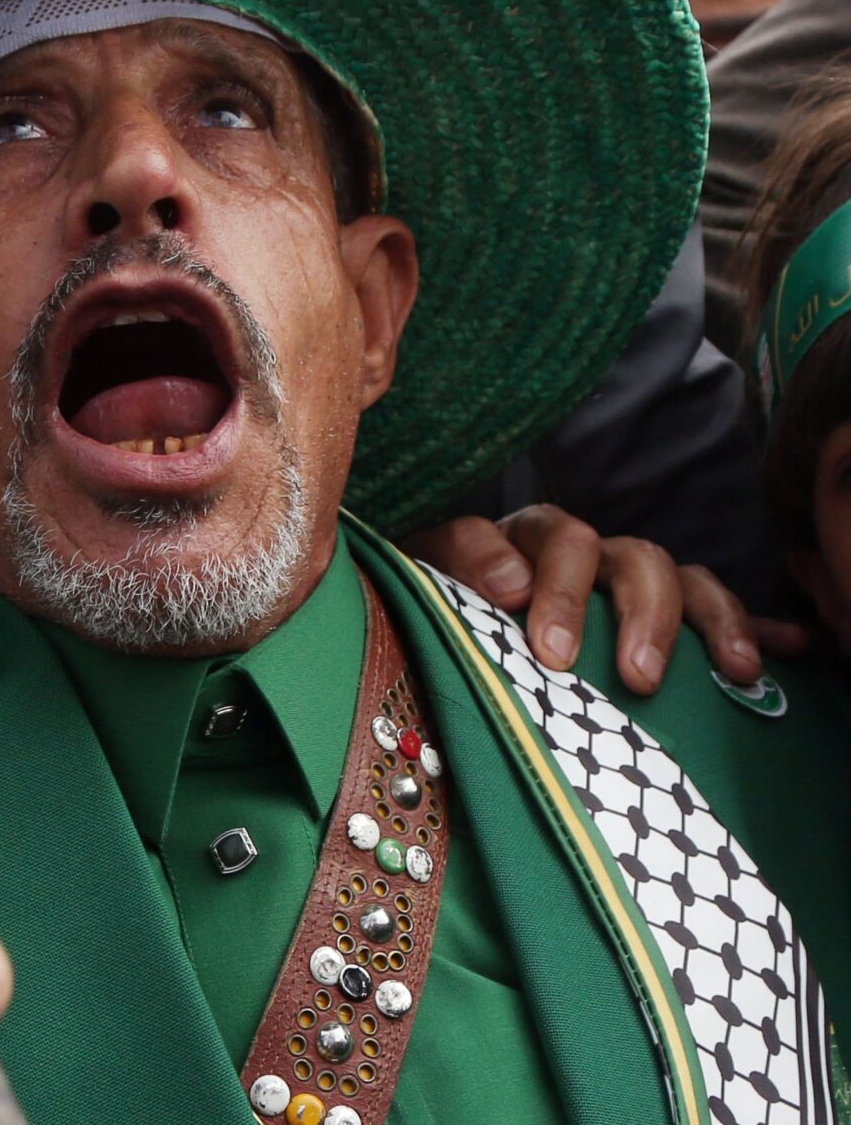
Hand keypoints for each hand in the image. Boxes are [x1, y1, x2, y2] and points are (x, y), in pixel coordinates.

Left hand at [403, 505, 802, 691]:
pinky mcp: (662, 611)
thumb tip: (486, 596)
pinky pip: (715, 606)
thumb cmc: (457, 627)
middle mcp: (560, 550)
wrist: (485, 634)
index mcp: (494, 546)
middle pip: (579, 542)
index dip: (493, 557)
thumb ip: (436, 597)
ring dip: (670, 615)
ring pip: (652, 566)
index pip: (483, 533)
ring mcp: (616, 576)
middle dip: (574, 596)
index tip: (504, 597)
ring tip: (669, 673)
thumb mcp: (427, 609)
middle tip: (561, 658)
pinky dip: (749, 626)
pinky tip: (779, 651)